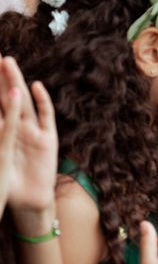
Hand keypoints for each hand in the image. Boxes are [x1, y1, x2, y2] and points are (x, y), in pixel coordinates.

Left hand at [0, 54, 57, 212]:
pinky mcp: (47, 140)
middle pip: (5, 97)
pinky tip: (35, 87)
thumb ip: (0, 137)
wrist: (28, 201)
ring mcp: (32, 132)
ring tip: (8, 63)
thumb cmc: (6, 185)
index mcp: (2, 132)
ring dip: (15, 82)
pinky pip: (45, 117)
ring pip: (22, 102)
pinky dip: (41, 102)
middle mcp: (16, 128)